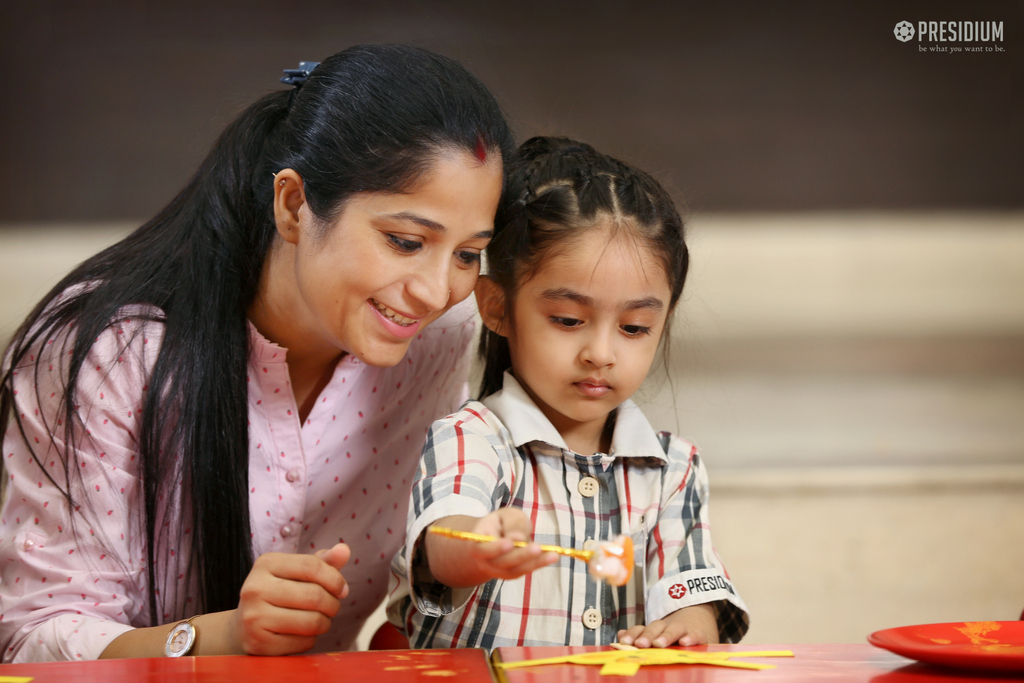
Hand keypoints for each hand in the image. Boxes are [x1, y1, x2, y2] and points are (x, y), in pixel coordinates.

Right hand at [233, 543, 350, 654]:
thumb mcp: (296, 572)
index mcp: (266, 563)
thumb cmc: (279, 593)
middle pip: (315, 595)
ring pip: (311, 621)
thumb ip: (322, 562)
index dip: (335, 579)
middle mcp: (255, 588)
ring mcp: (253, 617)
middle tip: (332, 607)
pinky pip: (302, 642)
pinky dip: (311, 640)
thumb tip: (344, 550)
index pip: (312, 566)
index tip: (342, 589)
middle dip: (333, 604)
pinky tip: (303, 634)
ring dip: (325, 623)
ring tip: (320, 620)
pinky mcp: (257, 643)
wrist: (244, 625)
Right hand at [426, 511, 557, 587]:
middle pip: (501, 562)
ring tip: (552, 554)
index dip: (495, 548)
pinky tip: (552, 557)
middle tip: (537, 548)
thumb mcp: (507, 515)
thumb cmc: (502, 523)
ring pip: (514, 570)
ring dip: (533, 562)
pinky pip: (523, 571)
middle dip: (520, 556)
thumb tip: (518, 538)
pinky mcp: (510, 574)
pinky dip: (538, 564)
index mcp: (477, 541)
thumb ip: (513, 524)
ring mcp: (496, 570)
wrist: (497, 537)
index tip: (509, 543)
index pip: (482, 548)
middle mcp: (484, 559)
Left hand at [616, 603, 718, 647]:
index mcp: (656, 628)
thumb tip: (620, 635)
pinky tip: (684, 642)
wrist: (700, 619)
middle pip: (656, 627)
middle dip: (647, 635)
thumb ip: (638, 635)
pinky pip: (697, 635)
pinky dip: (691, 637)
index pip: (642, 628)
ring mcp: (685, 629)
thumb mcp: (656, 635)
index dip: (633, 634)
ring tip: (658, 644)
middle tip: (640, 644)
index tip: (623, 641)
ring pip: (675, 629)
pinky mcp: (701, 634)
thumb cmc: (673, 634)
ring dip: (666, 636)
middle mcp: (668, 627)